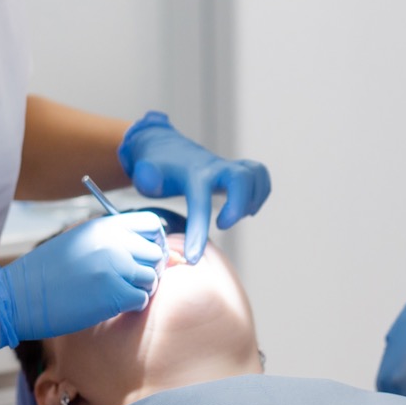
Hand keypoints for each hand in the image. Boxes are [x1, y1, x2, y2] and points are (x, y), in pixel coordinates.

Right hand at [0, 211, 164, 347]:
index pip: (151, 224)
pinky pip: (142, 299)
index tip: (145, 255)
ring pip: (152, 278)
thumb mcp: (79, 240)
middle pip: (156, 253)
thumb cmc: (46, 271)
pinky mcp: (114, 294)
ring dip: (141, 288)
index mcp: (105, 226)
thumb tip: (145, 248)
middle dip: (149, 268)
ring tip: (119, 293)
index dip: (154, 241)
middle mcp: (114, 242)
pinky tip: (114, 304)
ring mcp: (115, 268)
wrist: (19, 295)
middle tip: (131, 280)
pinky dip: (132, 305)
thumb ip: (110, 239)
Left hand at [118, 111, 270, 263]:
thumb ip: (147, 176)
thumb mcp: (144, 172)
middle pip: (241, 179)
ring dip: (252, 200)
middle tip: (222, 225)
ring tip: (235, 216)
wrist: (165, 147)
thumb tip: (152, 180)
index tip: (194, 257)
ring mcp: (228, 167)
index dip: (199, 230)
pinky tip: (245, 208)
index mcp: (192, 173)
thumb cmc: (155, 167)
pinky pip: (260, 175)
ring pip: (255, 175)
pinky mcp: (236, 170)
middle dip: (238, 207)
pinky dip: (260, 193)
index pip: (200, 201)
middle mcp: (215, 168)